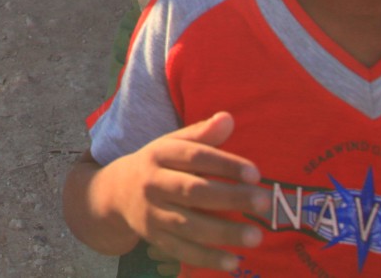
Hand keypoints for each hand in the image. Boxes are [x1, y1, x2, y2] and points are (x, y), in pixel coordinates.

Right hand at [97, 113, 264, 271]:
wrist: (117, 192)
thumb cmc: (158, 165)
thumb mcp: (173, 144)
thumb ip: (202, 134)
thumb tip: (228, 119)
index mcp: (159, 154)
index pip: (194, 156)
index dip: (225, 164)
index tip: (256, 174)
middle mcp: (153, 183)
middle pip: (193, 190)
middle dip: (230, 197)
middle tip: (264, 202)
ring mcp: (152, 213)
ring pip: (189, 225)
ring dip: (224, 232)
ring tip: (257, 235)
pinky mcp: (155, 238)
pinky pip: (182, 251)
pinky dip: (207, 258)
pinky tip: (234, 262)